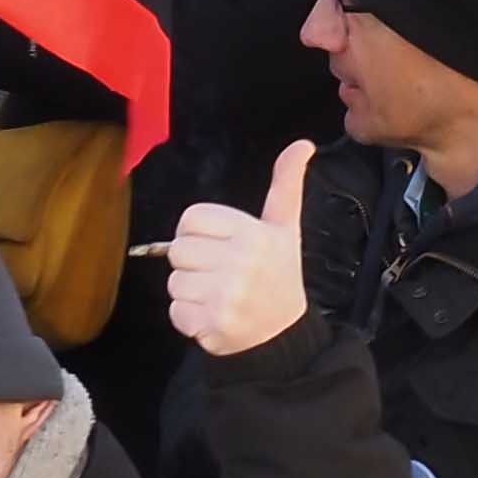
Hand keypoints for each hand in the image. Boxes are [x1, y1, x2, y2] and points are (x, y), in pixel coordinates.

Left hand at [166, 139, 315, 357]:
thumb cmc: (278, 275)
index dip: (197, 233)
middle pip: (177, 250)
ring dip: (190, 293)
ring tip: (219, 296)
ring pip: (174, 282)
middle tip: (220, 274)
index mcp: (255, 234)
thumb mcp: (285, 228)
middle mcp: (243, 261)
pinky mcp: (213, 323)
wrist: (284, 333)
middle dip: (193, 264)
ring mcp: (228, 293)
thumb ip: (286, 186)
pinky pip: (175, 311)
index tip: (220, 247)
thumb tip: (303, 144)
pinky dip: (188, 318)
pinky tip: (214, 316)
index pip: (190, 219)